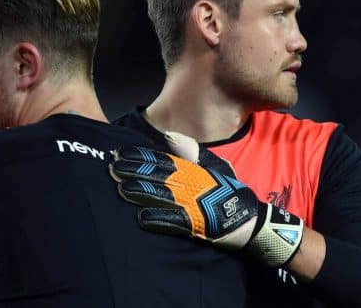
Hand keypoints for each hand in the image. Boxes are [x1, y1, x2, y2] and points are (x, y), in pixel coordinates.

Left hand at [109, 132, 303, 267]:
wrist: (248, 219)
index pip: (161, 159)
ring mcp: (194, 203)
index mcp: (192, 169)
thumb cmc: (225, 191)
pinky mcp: (197, 224)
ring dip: (141, 193)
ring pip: (163, 196)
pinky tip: (142, 218)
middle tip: (111, 168)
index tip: (119, 152)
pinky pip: (175, 221)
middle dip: (133, 171)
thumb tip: (168, 136)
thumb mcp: (211, 166)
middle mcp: (191, 184)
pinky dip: (159, 219)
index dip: (139, 156)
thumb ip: (189, 151)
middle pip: (158, 175)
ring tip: (121, 189)